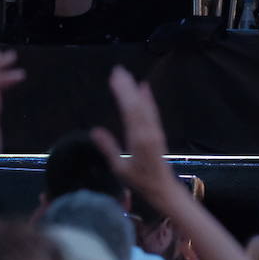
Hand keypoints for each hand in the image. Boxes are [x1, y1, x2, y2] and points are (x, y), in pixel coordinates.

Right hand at [91, 66, 175, 198]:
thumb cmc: (140, 181)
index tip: (114, 78)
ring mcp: (154, 131)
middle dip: (127, 86)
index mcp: (138, 139)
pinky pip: (152, 111)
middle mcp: (148, 131)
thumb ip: (109, 148)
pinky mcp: (157, 132)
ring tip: (126, 74)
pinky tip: (144, 87)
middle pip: (136, 104)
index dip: (122, 93)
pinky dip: (148, 98)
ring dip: (135, 89)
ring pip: (144, 105)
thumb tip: (95, 130)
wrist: (163, 189)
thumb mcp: (120, 169)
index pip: (129, 110)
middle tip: (118, 70)